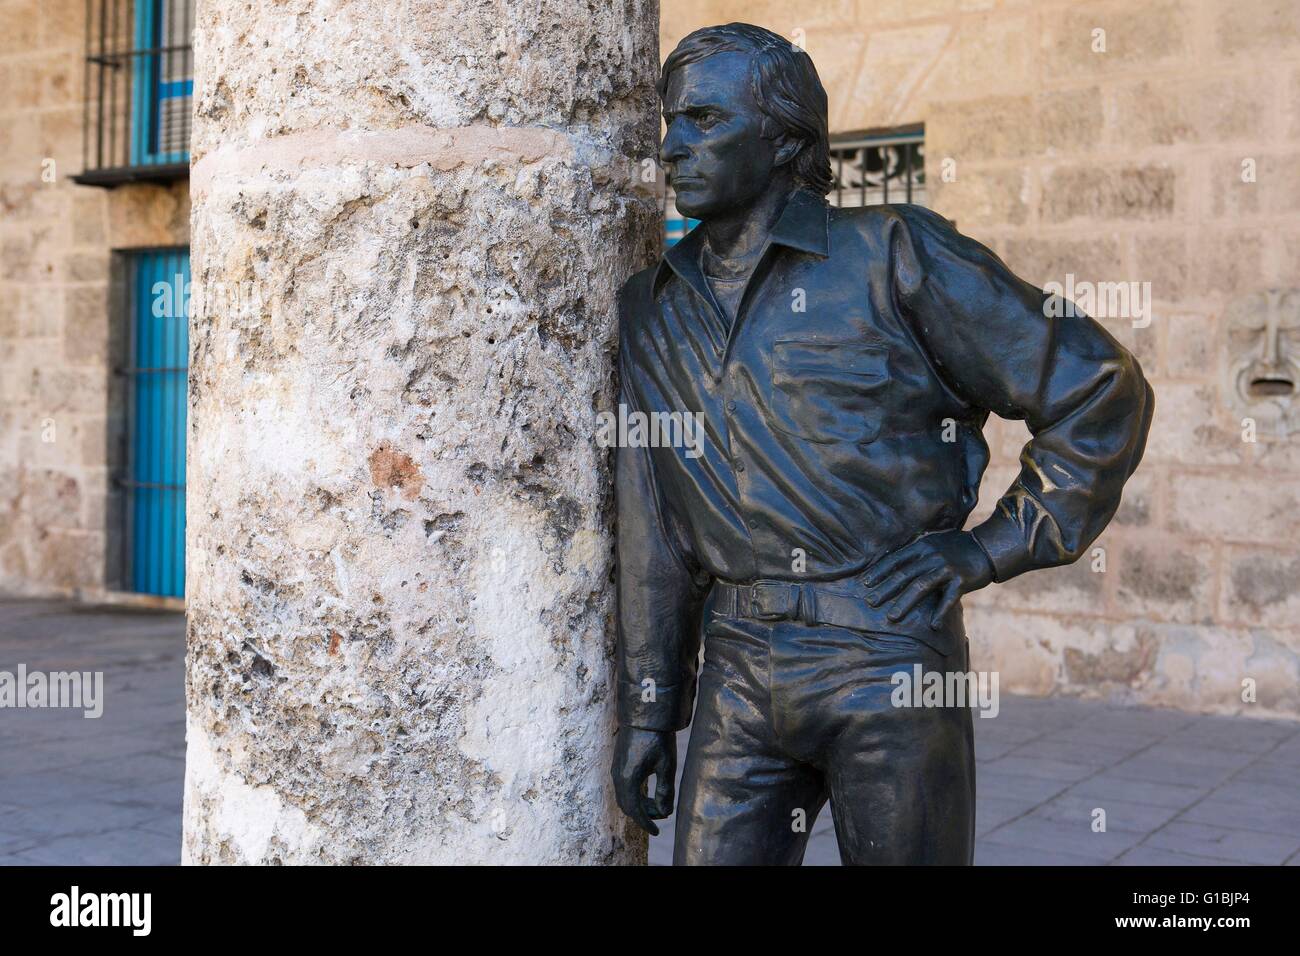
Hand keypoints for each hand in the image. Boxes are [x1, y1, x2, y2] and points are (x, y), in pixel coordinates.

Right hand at [611, 726, 675, 835]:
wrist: (644, 714)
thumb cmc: (657, 738)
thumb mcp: (666, 765)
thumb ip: (665, 791)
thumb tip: (664, 812)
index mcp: (628, 779)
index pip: (635, 811)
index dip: (646, 824)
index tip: (657, 832)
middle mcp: (618, 776)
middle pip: (627, 806)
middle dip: (642, 815)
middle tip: (659, 818)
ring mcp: (616, 769)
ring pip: (624, 797)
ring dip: (639, 805)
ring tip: (657, 805)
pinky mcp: (619, 763)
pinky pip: (623, 787)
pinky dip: (634, 795)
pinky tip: (648, 792)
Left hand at [863, 529, 994, 628]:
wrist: (987, 547)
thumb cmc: (955, 547)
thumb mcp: (933, 543)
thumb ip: (915, 552)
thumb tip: (893, 565)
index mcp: (922, 546)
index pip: (895, 559)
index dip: (879, 571)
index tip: (865, 583)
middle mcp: (932, 556)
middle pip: (904, 575)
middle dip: (885, 589)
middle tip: (870, 602)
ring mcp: (947, 568)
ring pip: (921, 587)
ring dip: (905, 603)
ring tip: (892, 617)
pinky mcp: (962, 581)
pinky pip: (949, 599)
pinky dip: (940, 613)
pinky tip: (932, 626)